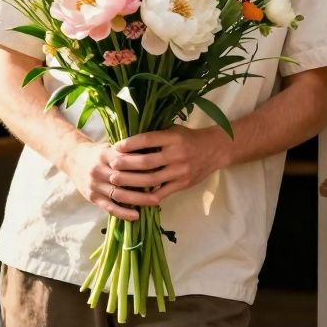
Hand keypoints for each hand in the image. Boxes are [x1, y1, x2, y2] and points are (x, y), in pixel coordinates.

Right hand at [60, 140, 157, 221]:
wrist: (73, 158)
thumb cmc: (98, 153)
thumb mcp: (110, 147)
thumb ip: (127, 152)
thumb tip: (153, 155)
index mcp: (105, 154)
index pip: (127, 160)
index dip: (144, 165)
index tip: (160, 167)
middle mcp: (99, 170)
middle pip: (125, 178)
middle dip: (145, 182)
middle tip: (163, 185)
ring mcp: (95, 185)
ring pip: (119, 194)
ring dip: (138, 199)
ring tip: (155, 201)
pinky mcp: (92, 197)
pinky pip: (109, 207)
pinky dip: (123, 212)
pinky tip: (136, 215)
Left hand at [110, 125, 229, 202]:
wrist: (214, 150)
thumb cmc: (188, 138)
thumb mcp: (173, 130)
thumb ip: (155, 135)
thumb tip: (129, 140)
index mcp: (173, 137)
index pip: (147, 140)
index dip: (130, 144)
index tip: (116, 147)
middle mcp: (177, 154)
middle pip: (146, 162)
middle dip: (126, 165)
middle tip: (112, 166)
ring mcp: (180, 171)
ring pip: (151, 179)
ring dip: (131, 181)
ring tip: (117, 180)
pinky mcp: (183, 184)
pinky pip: (161, 193)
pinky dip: (146, 195)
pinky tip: (133, 195)